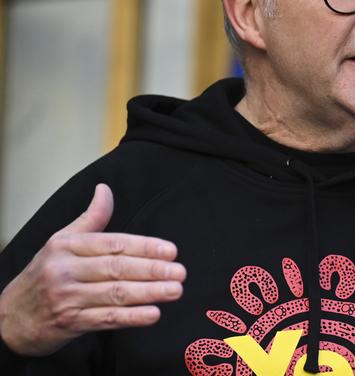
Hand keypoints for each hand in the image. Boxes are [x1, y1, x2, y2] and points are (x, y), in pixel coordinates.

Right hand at [0, 184, 185, 355]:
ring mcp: (67, 297)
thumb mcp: (62, 241)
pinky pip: (106, 319)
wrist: (9, 316)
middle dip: (152, 270)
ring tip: (175, 290)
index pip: (113, 243)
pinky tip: (153, 314)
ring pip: (115, 294)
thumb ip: (90, 218)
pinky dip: (131, 317)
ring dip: (149, 293)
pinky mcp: (69, 323)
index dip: (145, 246)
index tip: (171, 250)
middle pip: (117, 268)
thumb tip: (105, 189)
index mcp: (67, 245)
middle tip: (180, 272)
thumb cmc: (44, 273)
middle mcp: (65, 269)